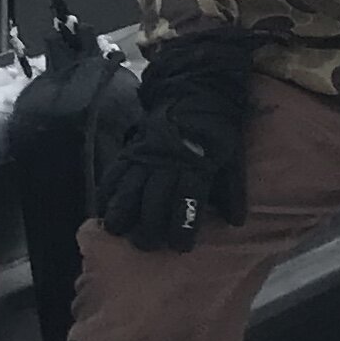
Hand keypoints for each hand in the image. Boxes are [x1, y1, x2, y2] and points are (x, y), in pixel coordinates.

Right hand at [95, 27, 259, 251]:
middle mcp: (168, 164)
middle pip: (153, 201)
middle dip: (148, 227)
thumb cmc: (217, 132)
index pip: (186, 203)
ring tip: (117, 230)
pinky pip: (116, 171)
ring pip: (129, 188)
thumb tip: (236, 222)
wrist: (197, 93)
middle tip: (145, 245)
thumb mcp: (231, 160)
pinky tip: (103, 206)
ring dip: (122, 212)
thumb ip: (231, 191)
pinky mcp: (132, 148)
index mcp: (196, 167)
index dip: (182, 227)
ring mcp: (147, 155)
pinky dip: (108, 189)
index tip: (179, 247)